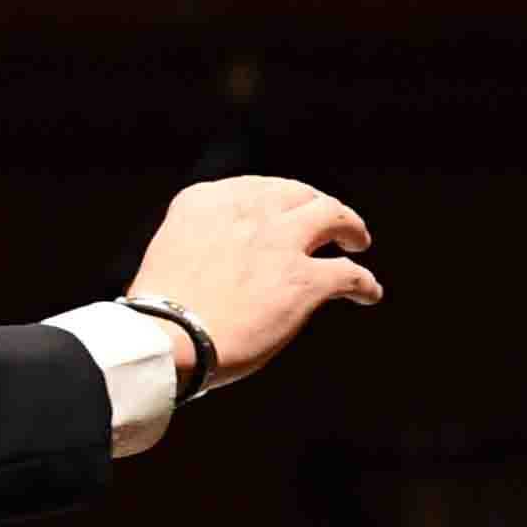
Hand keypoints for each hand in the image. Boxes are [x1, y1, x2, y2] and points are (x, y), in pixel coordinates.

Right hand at [122, 174, 380, 386]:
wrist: (167, 339)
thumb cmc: (158, 310)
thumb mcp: (169, 253)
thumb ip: (200, 244)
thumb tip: (218, 264)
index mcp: (205, 202)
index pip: (250, 188)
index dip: (273, 200)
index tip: (279, 210)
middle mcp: (248, 212)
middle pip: (297, 194)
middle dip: (315, 203)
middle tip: (328, 221)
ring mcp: (280, 243)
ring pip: (334, 216)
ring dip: (351, 225)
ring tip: (358, 240)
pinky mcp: (305, 280)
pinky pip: (350, 275)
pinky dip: (364, 285)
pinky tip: (368, 294)